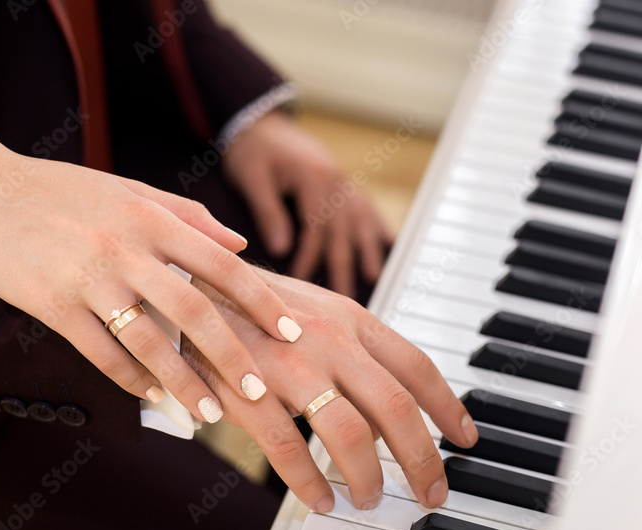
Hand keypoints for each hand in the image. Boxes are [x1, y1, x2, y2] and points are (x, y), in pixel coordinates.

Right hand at [0, 7, 303, 425]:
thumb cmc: (66, 192)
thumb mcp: (132, 190)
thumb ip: (189, 217)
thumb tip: (240, 242)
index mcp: (151, 218)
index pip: (222, 264)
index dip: (262, 301)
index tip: (292, 334)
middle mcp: (125, 248)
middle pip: (193, 312)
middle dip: (231, 357)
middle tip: (260, 395)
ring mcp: (87, 279)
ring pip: (148, 342)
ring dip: (183, 384)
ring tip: (210, 416)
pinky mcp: (53, 306)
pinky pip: (99, 352)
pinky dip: (129, 379)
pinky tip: (151, 397)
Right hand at [181, 268, 478, 511]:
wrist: (184, 288)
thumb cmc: (253, 307)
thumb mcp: (315, 313)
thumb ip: (355, 352)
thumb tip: (392, 411)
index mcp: (351, 318)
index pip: (417, 366)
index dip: (448, 408)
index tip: (465, 439)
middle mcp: (330, 339)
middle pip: (396, 408)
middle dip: (422, 460)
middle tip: (431, 493)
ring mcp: (291, 364)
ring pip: (351, 435)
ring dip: (368, 478)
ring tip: (369, 500)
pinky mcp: (250, 391)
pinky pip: (291, 452)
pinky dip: (310, 486)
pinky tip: (320, 502)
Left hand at [222, 112, 393, 297]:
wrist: (258, 118)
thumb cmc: (251, 150)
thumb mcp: (251, 177)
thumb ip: (267, 212)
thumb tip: (281, 250)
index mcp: (313, 179)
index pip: (316, 228)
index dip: (309, 258)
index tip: (301, 283)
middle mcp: (335, 180)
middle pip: (343, 230)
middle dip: (344, 266)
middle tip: (345, 298)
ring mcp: (343, 179)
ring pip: (360, 219)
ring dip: (369, 248)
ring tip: (374, 276)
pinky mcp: (343, 180)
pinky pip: (366, 205)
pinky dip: (378, 225)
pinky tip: (390, 244)